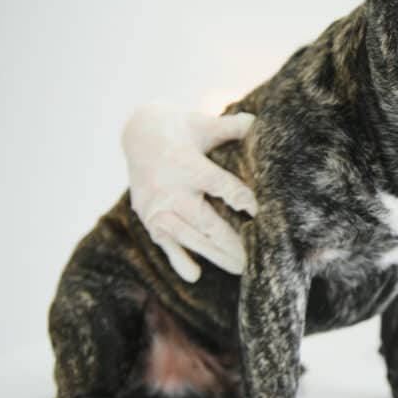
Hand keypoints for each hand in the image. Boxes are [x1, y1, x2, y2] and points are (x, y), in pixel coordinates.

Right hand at [122, 102, 257, 281]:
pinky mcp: (148, 217)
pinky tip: (194, 276)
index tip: (259, 212)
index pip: (219, 184)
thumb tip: (258, 122)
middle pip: (205, 220)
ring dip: (214, 254)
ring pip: (189, 236)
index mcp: (187, 163)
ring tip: (239, 269)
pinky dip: (178, 259)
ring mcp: (156, 206)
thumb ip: (231, 127)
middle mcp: (169, 188)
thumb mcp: (206, 124)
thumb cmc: (183, 128)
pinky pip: (165, 242)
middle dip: (231, 241)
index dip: (240, 198)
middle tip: (254, 257)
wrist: (139, 133)